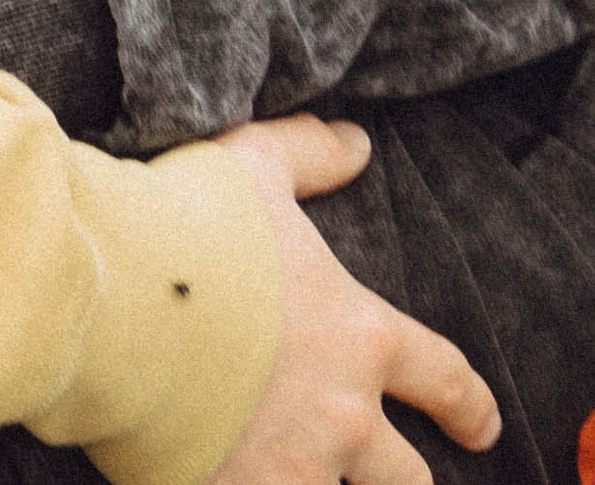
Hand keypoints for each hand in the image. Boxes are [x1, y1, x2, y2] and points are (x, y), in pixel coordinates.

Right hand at [206, 116, 499, 484]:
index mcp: (360, 338)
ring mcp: (292, 472)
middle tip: (401, 480)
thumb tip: (356, 142)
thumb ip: (309, 153)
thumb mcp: (252, 166)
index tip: (481, 426)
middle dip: (408, 480)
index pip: (444, 379)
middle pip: (409, 480)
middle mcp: (343, 418)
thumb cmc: (185, 225)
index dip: (469, 405)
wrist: (112, 297)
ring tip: (305, 480)